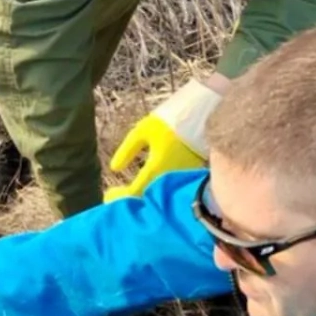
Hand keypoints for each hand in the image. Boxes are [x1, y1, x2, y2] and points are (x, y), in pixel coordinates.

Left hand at [104, 78, 220, 201]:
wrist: (206, 114)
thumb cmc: (172, 121)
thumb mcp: (144, 130)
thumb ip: (128, 149)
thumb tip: (114, 168)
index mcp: (157, 167)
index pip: (134, 193)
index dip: (119, 197)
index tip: (109, 194)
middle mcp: (171, 178)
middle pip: (148, 199)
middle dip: (131, 201)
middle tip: (119, 196)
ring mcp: (184, 181)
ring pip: (161, 198)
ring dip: (145, 197)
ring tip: (132, 193)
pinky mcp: (193, 180)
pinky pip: (172, 193)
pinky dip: (160, 193)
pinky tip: (151, 188)